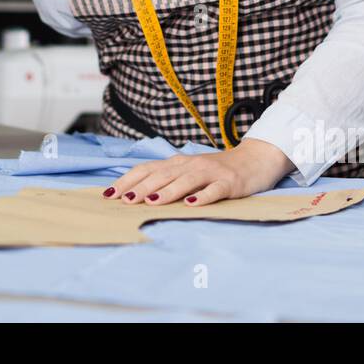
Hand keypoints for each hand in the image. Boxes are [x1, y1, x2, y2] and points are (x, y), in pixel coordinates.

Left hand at [102, 138, 295, 206]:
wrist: (255, 159)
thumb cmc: (216, 170)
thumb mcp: (188, 172)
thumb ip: (167, 181)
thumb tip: (135, 195)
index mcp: (177, 163)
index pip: (147, 169)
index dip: (127, 181)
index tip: (109, 194)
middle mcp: (190, 165)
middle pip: (162, 175)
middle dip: (141, 188)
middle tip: (124, 201)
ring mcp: (210, 173)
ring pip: (185, 181)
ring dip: (167, 191)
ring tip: (151, 202)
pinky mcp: (229, 183)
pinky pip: (214, 190)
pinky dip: (202, 197)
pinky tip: (192, 204)